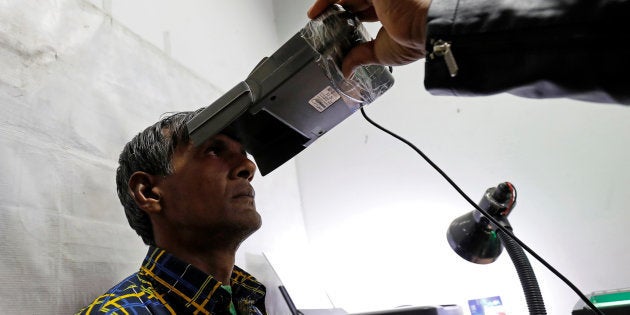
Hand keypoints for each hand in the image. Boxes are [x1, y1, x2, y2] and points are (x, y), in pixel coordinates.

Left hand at [307, 0, 430, 76]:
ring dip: (330, 3)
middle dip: (337, 9)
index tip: (336, 27)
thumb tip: (347, 69)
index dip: (349, 16)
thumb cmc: (417, 39)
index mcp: (392, 10)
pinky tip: (317, 11)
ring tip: (316, 16)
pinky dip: (328, 0)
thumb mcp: (382, 52)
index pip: (366, 8)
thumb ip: (362, 56)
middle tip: (323, 22)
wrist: (427, 30)